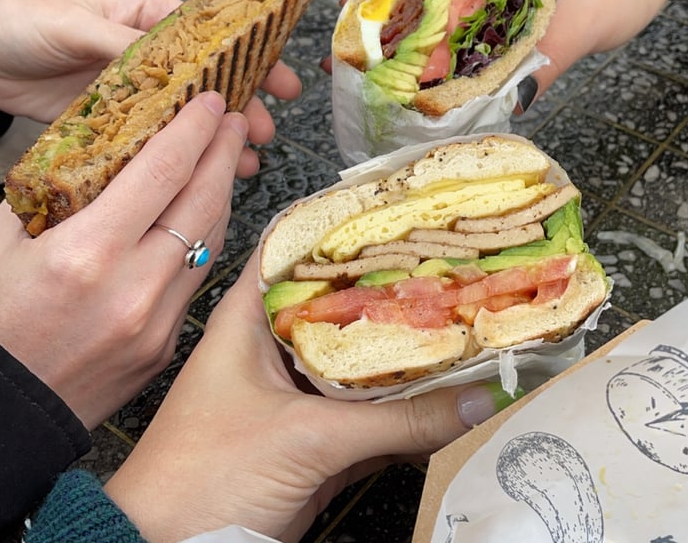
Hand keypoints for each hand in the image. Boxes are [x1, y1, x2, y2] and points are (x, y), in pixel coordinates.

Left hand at [0, 0, 300, 175]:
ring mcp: (138, 93)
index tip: (280, 80)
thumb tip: (167, 64)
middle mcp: (152, 57)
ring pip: (190, 117)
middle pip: (210, 83)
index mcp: (149, 18)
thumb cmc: (22, 23)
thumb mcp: (72, 23)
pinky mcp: (120, 124)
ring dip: (219, 139)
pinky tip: (203, 175)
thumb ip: (121, 41)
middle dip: (242, 106)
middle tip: (263, 131)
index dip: (250, 60)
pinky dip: (184, 158)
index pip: (212, 40)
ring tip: (246, 162)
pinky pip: (159, 142)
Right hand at [0, 92, 248, 428]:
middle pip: (202, 201)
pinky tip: (204, 217)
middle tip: (235, 120)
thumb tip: (88, 159)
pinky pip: (198, 277)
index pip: (162, 171)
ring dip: (222, 194)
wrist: (4, 414)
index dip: (194, 129)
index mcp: (86, 254)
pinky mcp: (168, 344)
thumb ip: (47, 197)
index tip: (211, 102)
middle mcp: (134, 287)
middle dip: (223, 152)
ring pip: (210, 239)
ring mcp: (158, 320)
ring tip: (223, 161)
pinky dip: (205, 239)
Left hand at [104, 252, 510, 542]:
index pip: (297, 249)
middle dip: (393, 290)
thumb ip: (396, 421)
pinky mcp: (316, 435)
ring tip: (465, 318)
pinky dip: (405, 406)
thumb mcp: (305, 437)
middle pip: (342, 305)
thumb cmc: (210, 475)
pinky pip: (370, 412)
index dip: (345, 227)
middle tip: (451, 264)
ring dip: (405, 351)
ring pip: (361, 360)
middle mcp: (276, 344)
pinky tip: (450, 391)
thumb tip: (478, 398)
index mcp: (251, 317)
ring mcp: (298, 391)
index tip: (400, 212)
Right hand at [326, 0, 687, 101]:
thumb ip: (546, 60)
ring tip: (360, 71)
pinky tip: (404, 84)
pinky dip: (418, 59)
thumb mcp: (581, 24)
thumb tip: (508, 103)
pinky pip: (440, 38)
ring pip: (418, 11)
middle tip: (344, 51)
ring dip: (387, 40)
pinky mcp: (481, 24)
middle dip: (370, 13)